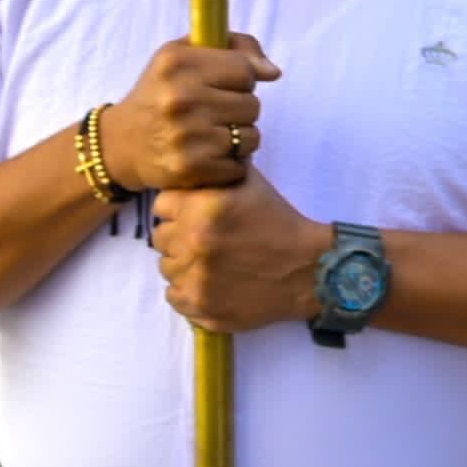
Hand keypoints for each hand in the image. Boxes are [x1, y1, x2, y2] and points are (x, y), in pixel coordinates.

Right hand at [107, 38, 277, 193]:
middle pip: (252, 105)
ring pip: (250, 137)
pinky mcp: (189, 169)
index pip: (246, 70)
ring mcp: (184, 135)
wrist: (120, 143)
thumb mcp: (184, 55)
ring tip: (213, 134)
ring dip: (239, 138)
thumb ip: (234, 48)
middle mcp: (179, 98)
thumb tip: (272, 72)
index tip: (226, 86)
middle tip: (215, 113)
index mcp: (178, 64)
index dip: (242, 80)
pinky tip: (209, 156)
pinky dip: (230, 164)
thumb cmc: (161, 93)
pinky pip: (239, 166)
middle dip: (240, 110)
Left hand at [149, 171, 327, 334]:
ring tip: (213, 264)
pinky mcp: (197, 305)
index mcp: (204, 207)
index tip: (195, 215)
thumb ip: (218, 172)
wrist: (306, 269)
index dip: (179, 208)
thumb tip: (195, 161)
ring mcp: (193, 277)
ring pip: (166, 267)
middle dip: (180, 237)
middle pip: (161, 237)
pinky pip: (173, 295)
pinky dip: (188, 290)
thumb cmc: (279, 222)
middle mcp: (193, 241)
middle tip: (208, 241)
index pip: (162, 205)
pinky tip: (213, 284)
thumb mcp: (252, 184)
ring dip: (184, 264)